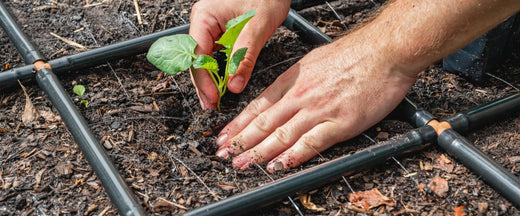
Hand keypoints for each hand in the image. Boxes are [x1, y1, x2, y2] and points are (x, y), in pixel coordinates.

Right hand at [189, 0, 289, 108]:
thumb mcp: (257, 27)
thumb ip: (244, 56)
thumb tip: (234, 84)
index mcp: (204, 16)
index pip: (196, 55)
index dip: (204, 79)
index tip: (213, 97)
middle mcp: (203, 21)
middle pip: (196, 58)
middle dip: (204, 83)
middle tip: (211, 104)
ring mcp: (210, 26)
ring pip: (205, 58)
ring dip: (210, 78)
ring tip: (214, 98)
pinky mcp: (220, 31)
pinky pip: (215, 53)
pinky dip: (219, 69)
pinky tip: (222, 83)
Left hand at [214, 34, 417, 171]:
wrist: (385, 50)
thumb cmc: (354, 54)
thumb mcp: (314, 61)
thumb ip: (296, 81)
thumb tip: (282, 96)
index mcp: (293, 80)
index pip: (257, 105)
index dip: (238, 124)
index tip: (223, 136)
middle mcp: (301, 96)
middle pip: (263, 123)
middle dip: (240, 142)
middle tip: (222, 155)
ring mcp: (319, 110)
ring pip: (281, 135)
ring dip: (258, 153)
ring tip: (242, 165)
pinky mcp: (340, 123)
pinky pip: (311, 143)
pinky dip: (293, 156)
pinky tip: (279, 166)